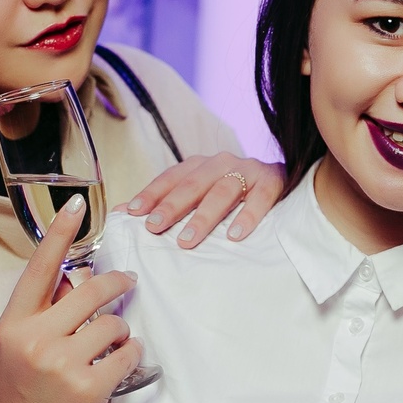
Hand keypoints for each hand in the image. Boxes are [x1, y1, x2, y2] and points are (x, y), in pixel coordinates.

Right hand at [0, 194, 141, 402]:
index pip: (40, 268)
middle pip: (91, 291)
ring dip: (122, 332)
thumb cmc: (21, 398)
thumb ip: (43, 313)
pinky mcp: (89, 388)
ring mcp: (62, 364)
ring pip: (114, 324)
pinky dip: (130, 357)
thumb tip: (74, 277)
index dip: (60, 234)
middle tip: (127, 283)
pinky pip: (127, 355)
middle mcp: (35, 339)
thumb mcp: (18, 350)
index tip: (77, 203)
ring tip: (111, 347)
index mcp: (13, 324)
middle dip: (117, 285)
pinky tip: (119, 366)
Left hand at [124, 153, 283, 246]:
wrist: (284, 183)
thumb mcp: (200, 196)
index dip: (151, 193)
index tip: (133, 212)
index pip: (171, 177)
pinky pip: (260, 197)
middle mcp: (221, 163)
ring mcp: (248, 170)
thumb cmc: (234, 196)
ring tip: (188, 240)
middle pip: (193, 183)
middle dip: (172, 206)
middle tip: (155, 227)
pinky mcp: (274, 180)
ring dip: (203, 216)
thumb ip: (164, 203)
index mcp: (201, 165)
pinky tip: (235, 235)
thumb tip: (118, 214)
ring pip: (222, 190)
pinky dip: (248, 215)